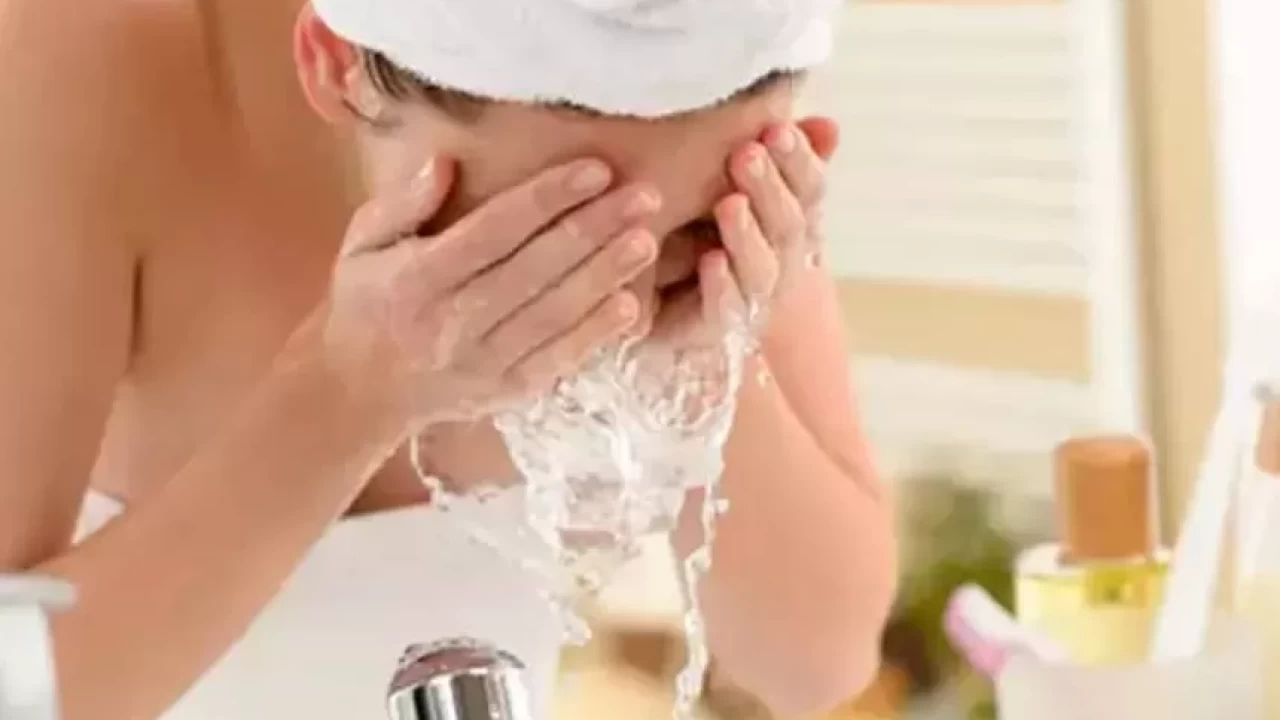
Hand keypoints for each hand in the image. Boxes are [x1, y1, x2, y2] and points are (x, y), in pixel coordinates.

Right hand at [314, 155, 661, 426]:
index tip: (595, 169)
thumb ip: (401, 203)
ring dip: (605, 277)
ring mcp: (482, 363)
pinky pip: (558, 360)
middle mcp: (451, 324)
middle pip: (534, 270)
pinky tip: (631, 305)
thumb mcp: (362, 245)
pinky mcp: (506, 392)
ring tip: (648, 240)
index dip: (546, 199)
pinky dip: (595, 335)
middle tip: (646, 196)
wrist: (360, 394)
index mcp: (416, 280)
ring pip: (553, 314)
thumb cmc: (367, 303)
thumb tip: (442, 161)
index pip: (492, 232)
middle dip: (595, 229)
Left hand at [619, 118, 835, 426]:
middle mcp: (783, 262)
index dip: (799, 163)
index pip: (811, 191)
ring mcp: (756, 298)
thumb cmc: (718, 241)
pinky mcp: (719, 328)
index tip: (778, 131)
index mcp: (794, 223)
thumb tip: (827, 125)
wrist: (687, 317)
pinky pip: (726, 310)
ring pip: (761, 269)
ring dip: (747, 235)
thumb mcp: (749, 193)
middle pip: (789, 225)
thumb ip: (782, 161)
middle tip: (745, 155)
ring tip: (728, 204)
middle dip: (770, 189)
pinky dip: (722, 286)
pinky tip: (709, 262)